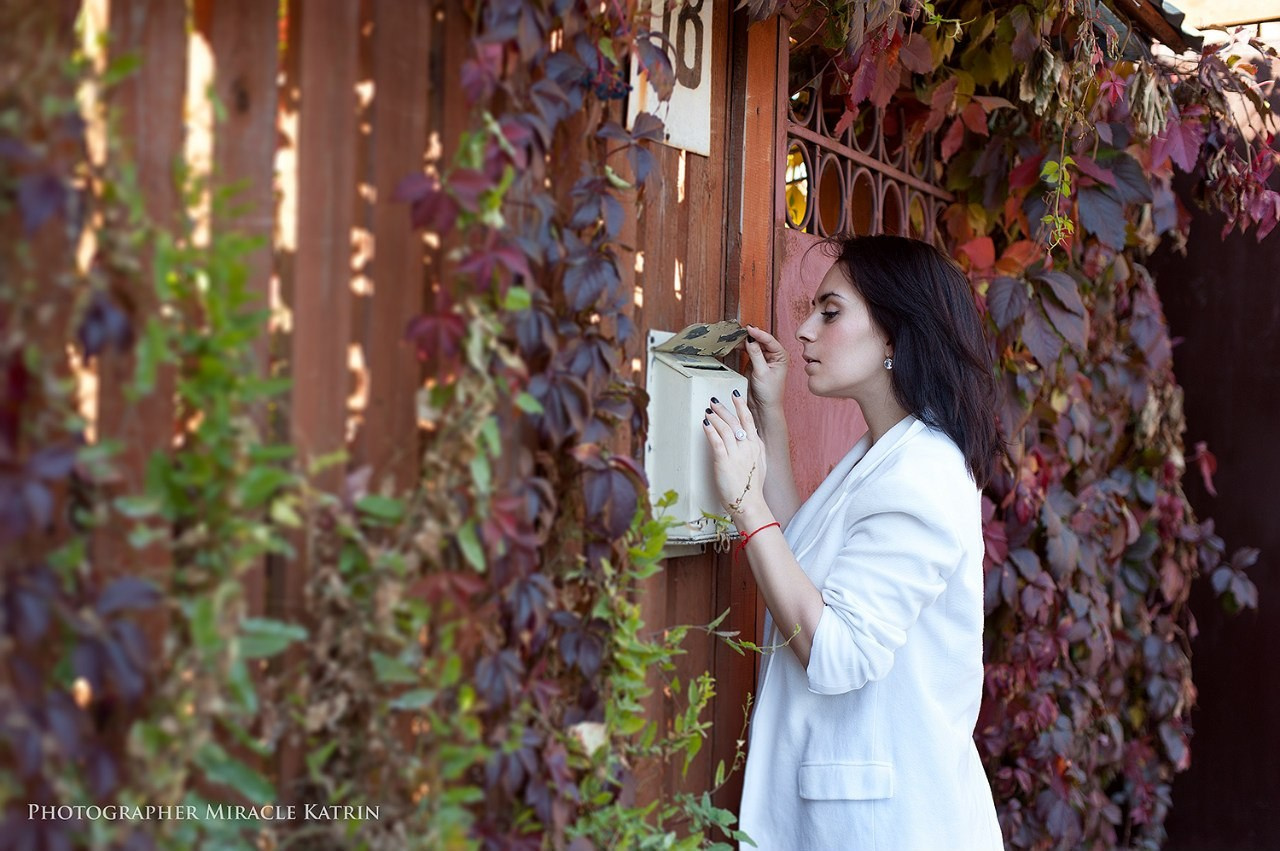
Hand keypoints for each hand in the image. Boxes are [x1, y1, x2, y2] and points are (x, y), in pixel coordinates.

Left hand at [701, 391, 767, 524]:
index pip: (748, 420)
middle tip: (714, 402)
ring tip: (707, 411)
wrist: (750, 503)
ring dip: (715, 418)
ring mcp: (736, 454)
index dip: (741, 406)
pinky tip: (705, 424)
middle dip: (723, 409)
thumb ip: (754, 448)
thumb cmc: (751, 487)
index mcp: (756, 446)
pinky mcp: (724, 462)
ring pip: (725, 429)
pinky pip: (716, 441)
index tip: (735, 396)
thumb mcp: (759, 463)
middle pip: (735, 421)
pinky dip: (710, 431)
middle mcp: (748, 447)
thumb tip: (748, 435)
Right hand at [742, 325, 788, 410]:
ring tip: (736, 337)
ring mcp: (763, 358)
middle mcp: (773, 355)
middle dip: (750, 335)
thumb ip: (755, 354)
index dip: (758, 333)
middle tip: (740, 331)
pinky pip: (748, 351)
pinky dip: (742, 348)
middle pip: (761, 340)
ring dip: (745, 341)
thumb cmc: (769, 393)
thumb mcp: (762, 372)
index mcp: (781, 355)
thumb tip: (750, 339)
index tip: (748, 329)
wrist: (763, 407)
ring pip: (753, 344)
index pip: (769, 340)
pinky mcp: (754, 362)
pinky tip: (736, 345)